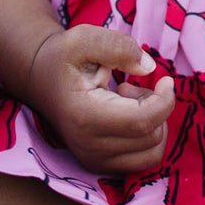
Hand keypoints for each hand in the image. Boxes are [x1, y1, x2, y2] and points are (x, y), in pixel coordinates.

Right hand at [26, 25, 175, 175]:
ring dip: (153, 124)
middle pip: (151, 136)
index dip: (165, 100)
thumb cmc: (63, 57)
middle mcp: (89, 147)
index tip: (165, 80)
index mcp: (85, 116)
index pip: (143, 121)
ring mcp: (93, 161)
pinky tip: (129, 118)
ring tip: (130, 103)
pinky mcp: (99, 166)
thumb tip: (149, 68)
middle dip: (155, 107)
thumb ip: (119, 47)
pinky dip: (147, 139)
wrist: (39, 80)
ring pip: (152, 153)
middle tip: (131, 87)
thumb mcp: (84, 38)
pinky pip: (143, 162)